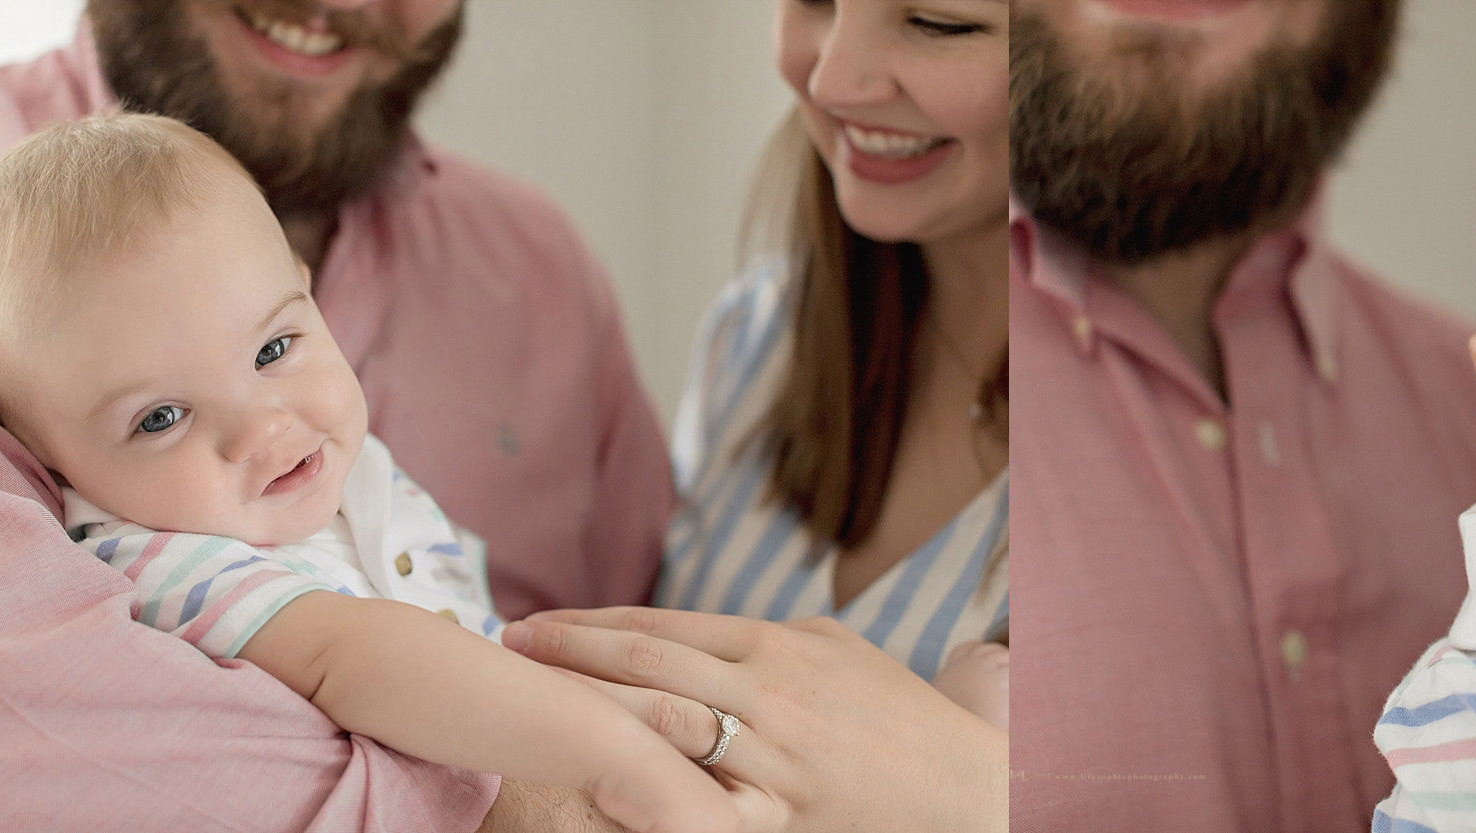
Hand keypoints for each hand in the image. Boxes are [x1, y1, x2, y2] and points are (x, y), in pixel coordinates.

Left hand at [502, 608, 1007, 832]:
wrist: (973, 790)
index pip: (660, 624)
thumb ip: (775, 639)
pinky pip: (695, 805)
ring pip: (657, 727)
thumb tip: (716, 630)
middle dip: (565, 653)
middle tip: (503, 648)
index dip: (588, 622)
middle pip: (643, 663)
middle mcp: (767, 692)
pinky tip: (595, 790)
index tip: (534, 623)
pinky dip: (643, 796)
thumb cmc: (907, 720)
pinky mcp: (779, 815)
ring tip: (529, 708)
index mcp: (778, 645)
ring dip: (586, 714)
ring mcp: (771, 756)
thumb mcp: (842, 654)